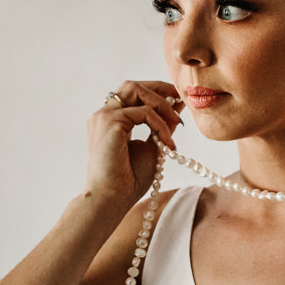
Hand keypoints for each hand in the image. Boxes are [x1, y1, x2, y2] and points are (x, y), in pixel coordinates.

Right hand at [87, 81, 181, 206]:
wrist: (113, 199)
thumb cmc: (129, 180)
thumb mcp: (153, 147)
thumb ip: (162, 125)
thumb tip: (177, 106)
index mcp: (110, 121)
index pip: (132, 94)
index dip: (156, 93)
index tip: (177, 100)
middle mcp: (104, 115)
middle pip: (132, 86)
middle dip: (159, 88)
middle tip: (180, 99)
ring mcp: (104, 116)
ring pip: (136, 90)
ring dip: (160, 103)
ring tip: (176, 121)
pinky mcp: (110, 122)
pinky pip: (144, 112)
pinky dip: (160, 124)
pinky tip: (167, 142)